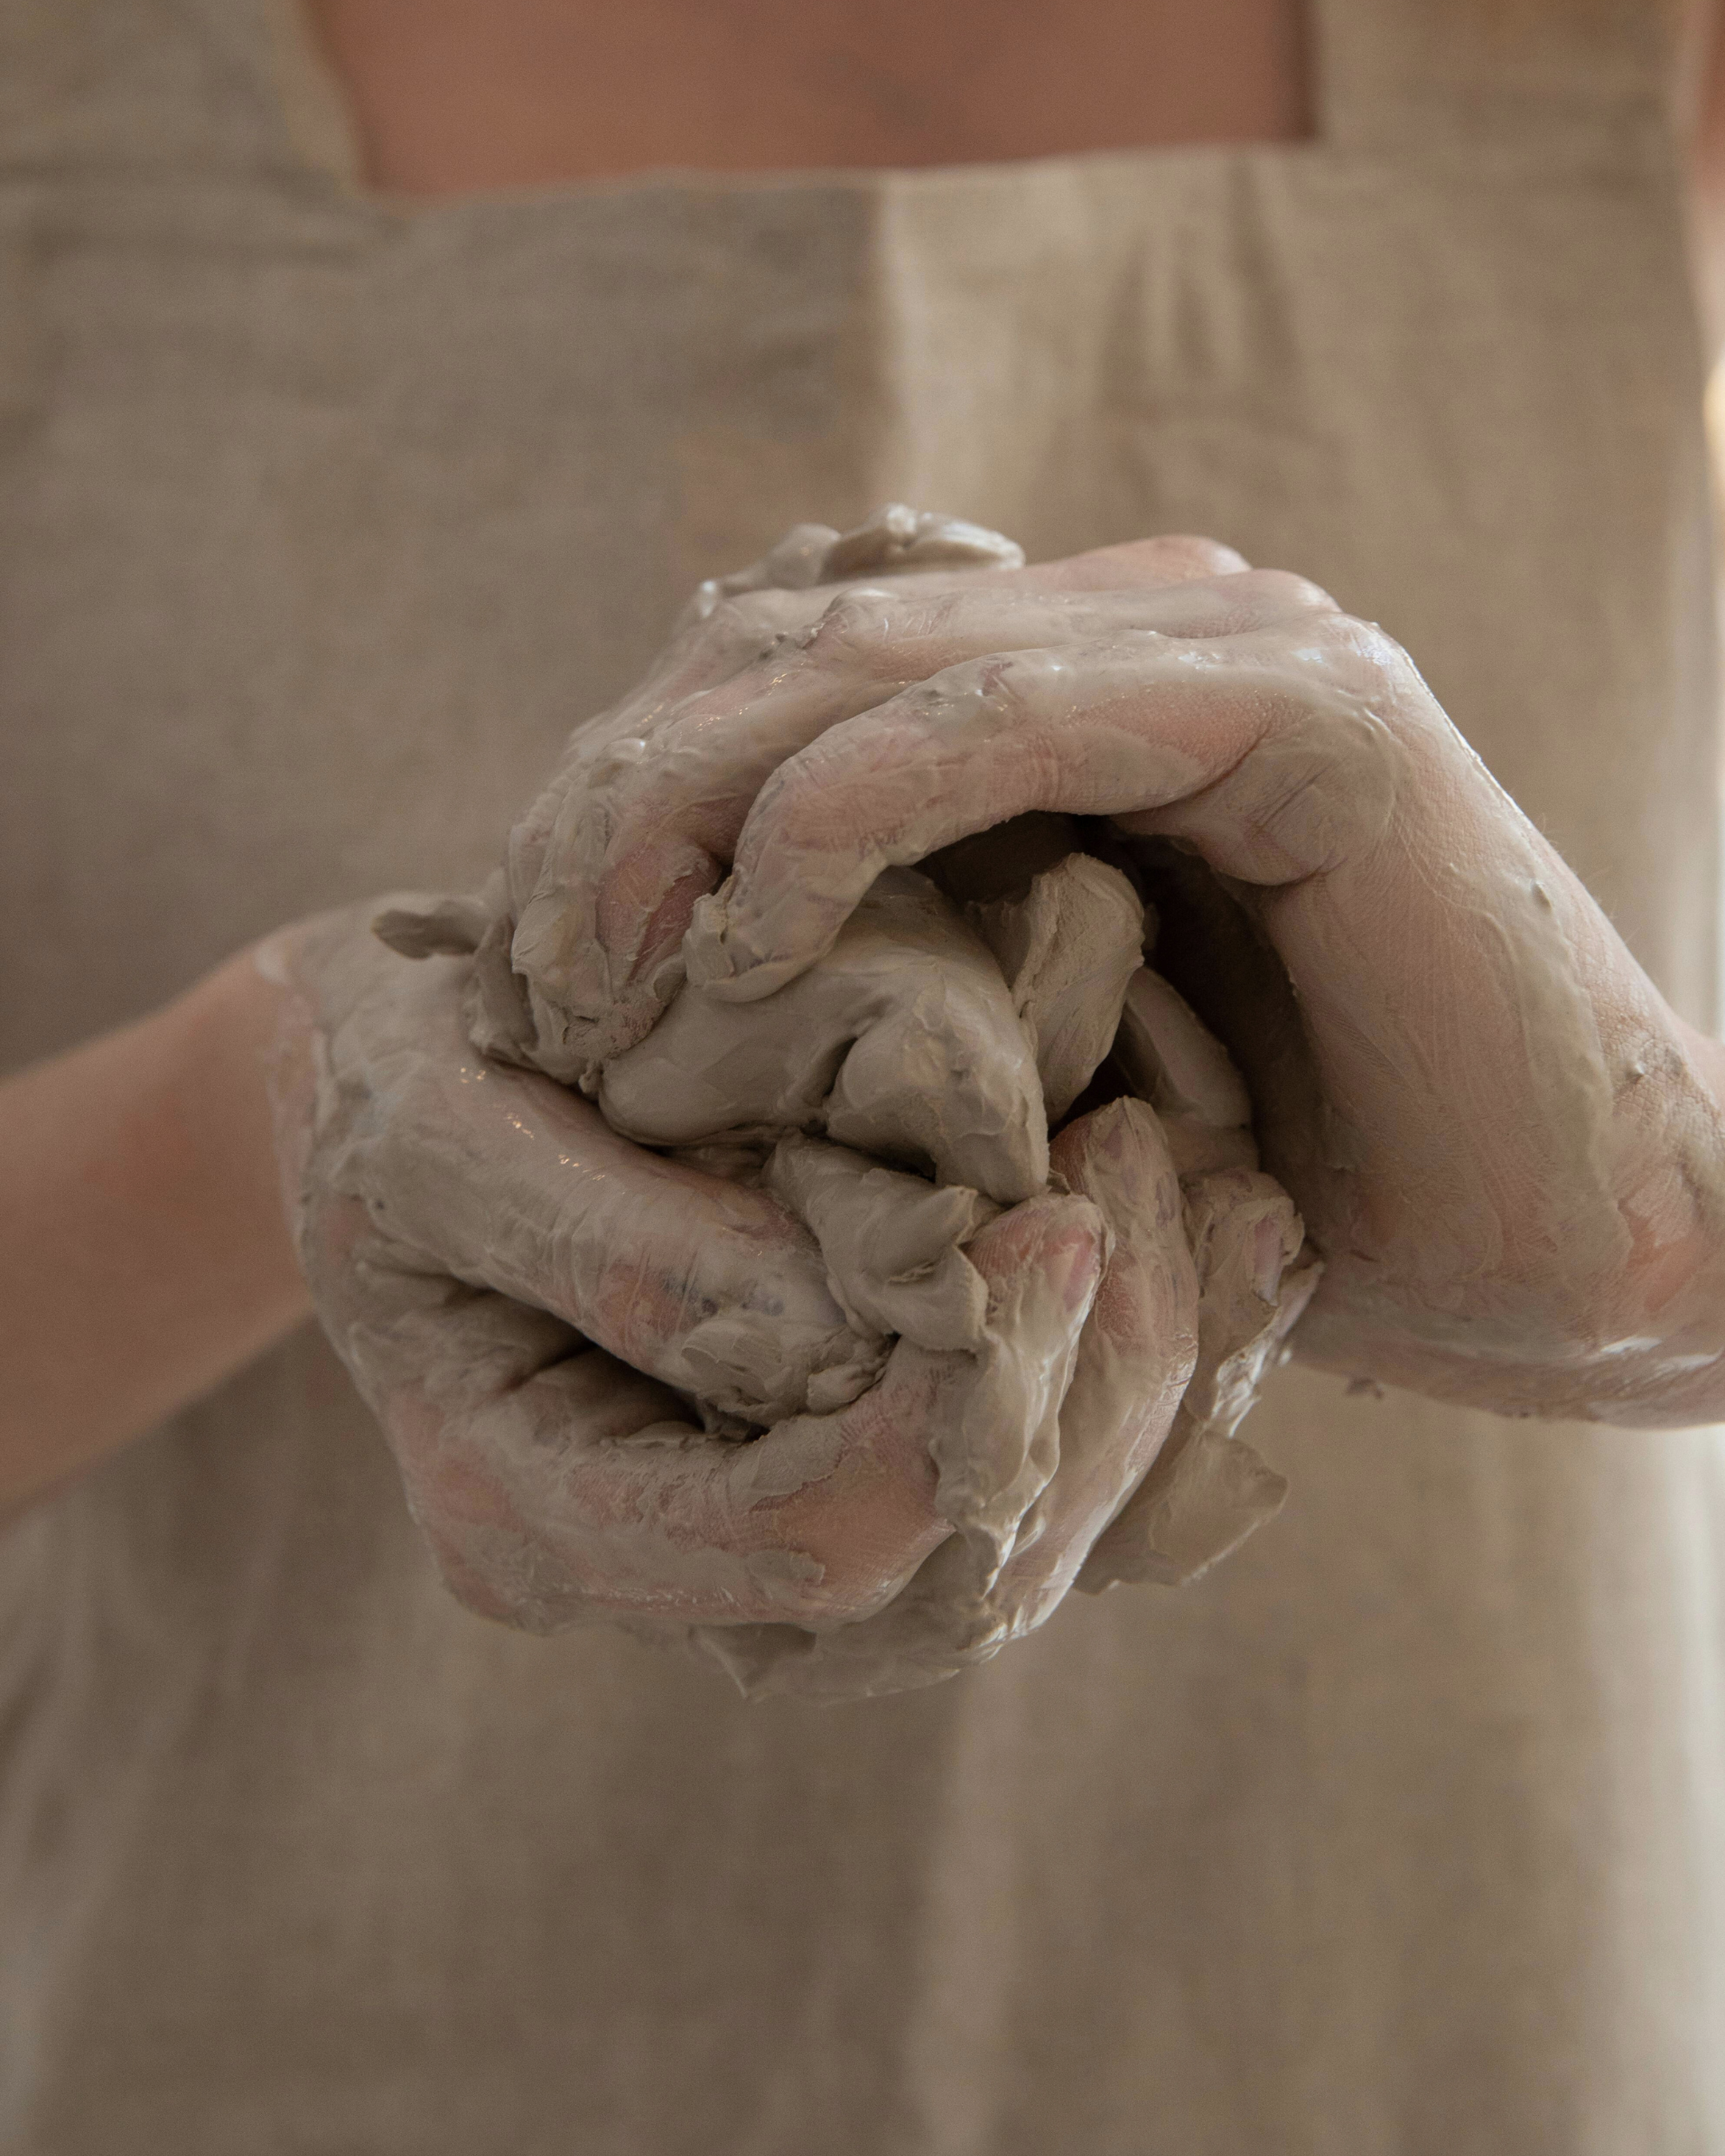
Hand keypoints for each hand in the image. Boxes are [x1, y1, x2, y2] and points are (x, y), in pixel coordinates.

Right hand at [265, 896, 1118, 1650]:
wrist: (381, 1084)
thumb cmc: (387, 1082)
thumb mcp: (448, 1131)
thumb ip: (632, 1249)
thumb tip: (864, 1325)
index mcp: (533, 1514)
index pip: (806, 1544)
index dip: (951, 1413)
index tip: (1058, 1225)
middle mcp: (652, 1569)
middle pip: (932, 1585)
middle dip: (1080, 1407)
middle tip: (1160, 1191)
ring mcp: (741, 1533)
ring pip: (998, 1554)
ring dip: (1126, 1395)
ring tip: (1213, 1208)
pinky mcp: (819, 1458)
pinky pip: (1009, 1482)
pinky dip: (1118, 1375)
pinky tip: (1199, 1238)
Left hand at [523, 510, 1724, 1423]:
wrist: (1563, 1254)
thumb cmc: (1286, 1196)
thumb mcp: (1022, 1076)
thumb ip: (893, 981)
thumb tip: (667, 987)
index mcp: (1068, 699)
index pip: (780, 683)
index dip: (625, 798)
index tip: (525, 965)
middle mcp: (1141, 636)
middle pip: (793, 653)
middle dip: (623, 795)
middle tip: (521, 961)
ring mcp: (1227, 650)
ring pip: (869, 664)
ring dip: (692, 799)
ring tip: (589, 960)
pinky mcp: (1305, 709)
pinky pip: (1011, 718)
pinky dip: (849, 809)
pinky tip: (747, 937)